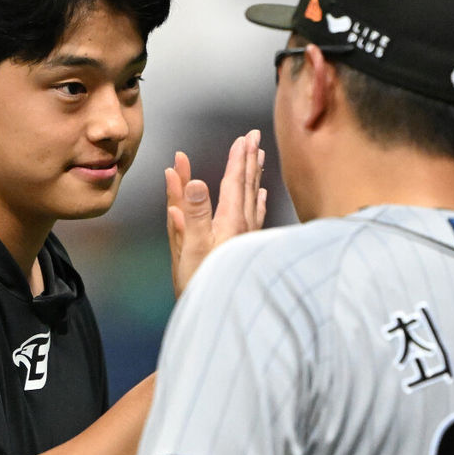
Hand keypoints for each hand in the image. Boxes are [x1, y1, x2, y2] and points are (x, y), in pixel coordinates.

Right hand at [165, 129, 266, 297]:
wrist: (220, 316)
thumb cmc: (202, 283)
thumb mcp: (191, 247)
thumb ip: (193, 213)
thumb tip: (195, 180)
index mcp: (230, 223)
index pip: (235, 182)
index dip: (238, 158)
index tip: (244, 137)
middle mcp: (244, 227)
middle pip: (248, 186)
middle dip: (249, 160)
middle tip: (254, 138)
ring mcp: (248, 238)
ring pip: (254, 199)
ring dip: (254, 177)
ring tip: (259, 159)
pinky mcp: (249, 248)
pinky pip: (256, 217)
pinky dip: (258, 202)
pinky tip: (262, 198)